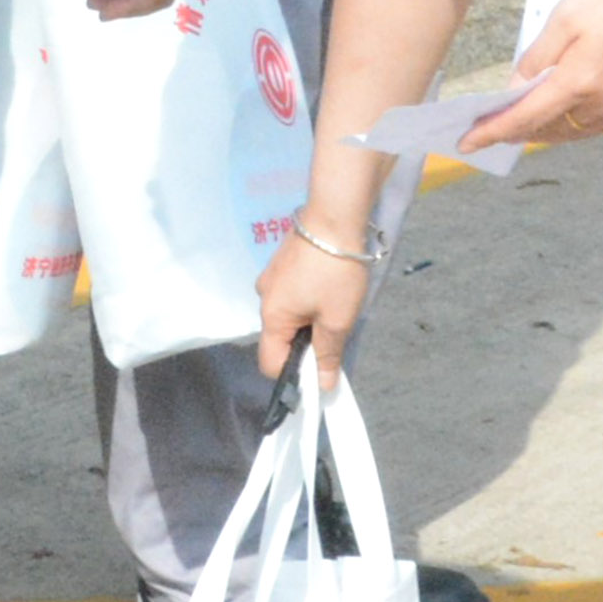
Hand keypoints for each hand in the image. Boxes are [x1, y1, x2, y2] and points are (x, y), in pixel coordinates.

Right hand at [250, 221, 372, 383]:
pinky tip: (328, 284)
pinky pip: (290, 293)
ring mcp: (271, 277)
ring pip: (287, 314)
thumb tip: (323, 385)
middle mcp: (264, 298)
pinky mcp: (282, 263)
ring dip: (308, 318)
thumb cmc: (336, 272)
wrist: (334, 215)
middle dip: (305, 343)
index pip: (270, 363)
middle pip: (279, 337)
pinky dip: (307, 298)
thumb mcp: (337, 319)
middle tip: (335, 331)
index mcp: (272, 316)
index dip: (294, 373)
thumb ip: (328, 354)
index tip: (321, 367)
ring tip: (335, 303)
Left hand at [462, 0, 602, 154]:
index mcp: (578, 83)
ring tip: (526, 123)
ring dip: (550, 130)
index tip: (466, 144)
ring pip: (578, 131)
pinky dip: (577, 123)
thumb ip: (537, 58)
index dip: (493, 132)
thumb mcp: (566, 17)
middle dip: (520, 132)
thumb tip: (516, 88)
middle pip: (552, 131)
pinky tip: (567, 110)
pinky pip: (601, 122)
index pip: (525, 118)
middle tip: (493, 128)